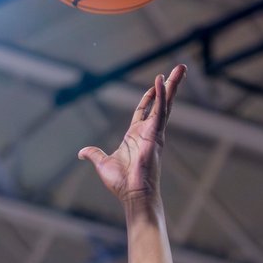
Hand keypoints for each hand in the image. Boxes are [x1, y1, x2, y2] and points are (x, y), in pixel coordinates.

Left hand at [77, 64, 185, 202]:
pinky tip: (162, 81)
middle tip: (179, 69)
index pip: (145, 110)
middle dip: (169, 86)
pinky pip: (160, 112)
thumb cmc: (121, 183)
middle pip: (161, 103)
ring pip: (166, 103)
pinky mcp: (156, 135)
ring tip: (181, 67)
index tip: (156, 83)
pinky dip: (161, 96)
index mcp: (136, 136)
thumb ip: (94, 154)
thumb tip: (81, 152)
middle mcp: (148, 132)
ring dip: (172, 85)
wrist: (133, 194)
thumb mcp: (102, 163)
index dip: (150, 97)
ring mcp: (154, 132)